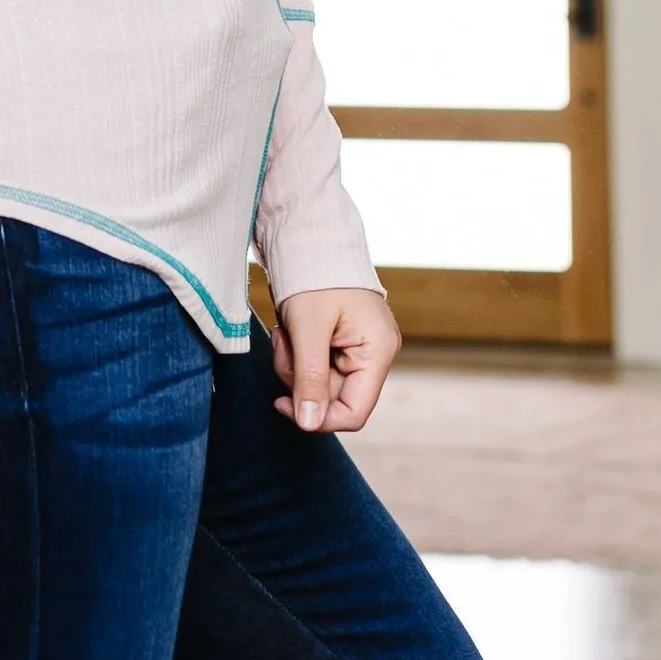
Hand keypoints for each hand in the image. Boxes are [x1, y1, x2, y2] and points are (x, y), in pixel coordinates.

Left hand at [273, 285, 400, 436]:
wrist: (309, 236)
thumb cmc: (314, 274)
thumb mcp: (308, 328)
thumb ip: (309, 378)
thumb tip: (309, 424)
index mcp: (378, 351)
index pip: (354, 412)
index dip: (318, 417)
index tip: (282, 403)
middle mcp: (374, 353)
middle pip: (333, 397)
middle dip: (300, 380)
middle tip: (282, 345)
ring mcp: (359, 347)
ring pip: (320, 383)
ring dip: (294, 366)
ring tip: (285, 332)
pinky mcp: (342, 340)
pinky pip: (316, 365)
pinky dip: (297, 354)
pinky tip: (289, 331)